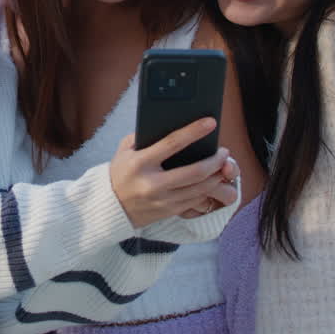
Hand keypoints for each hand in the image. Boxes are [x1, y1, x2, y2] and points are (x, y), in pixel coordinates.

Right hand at [107, 118, 240, 227]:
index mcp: (140, 163)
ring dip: (216, 175)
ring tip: (222, 164)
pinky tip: (212, 179)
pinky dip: (208, 189)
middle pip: (195, 171)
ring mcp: (163, 200)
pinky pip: (196, 200)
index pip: (172, 143)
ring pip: (200, 188)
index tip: (210, 122)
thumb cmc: (120, 173)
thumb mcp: (124, 150)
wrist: (110, 206)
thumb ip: (142, 136)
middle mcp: (153, 183)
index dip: (194, 132)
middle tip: (223, 151)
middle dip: (215, 160)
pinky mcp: (169, 211)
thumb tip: (167, 123)